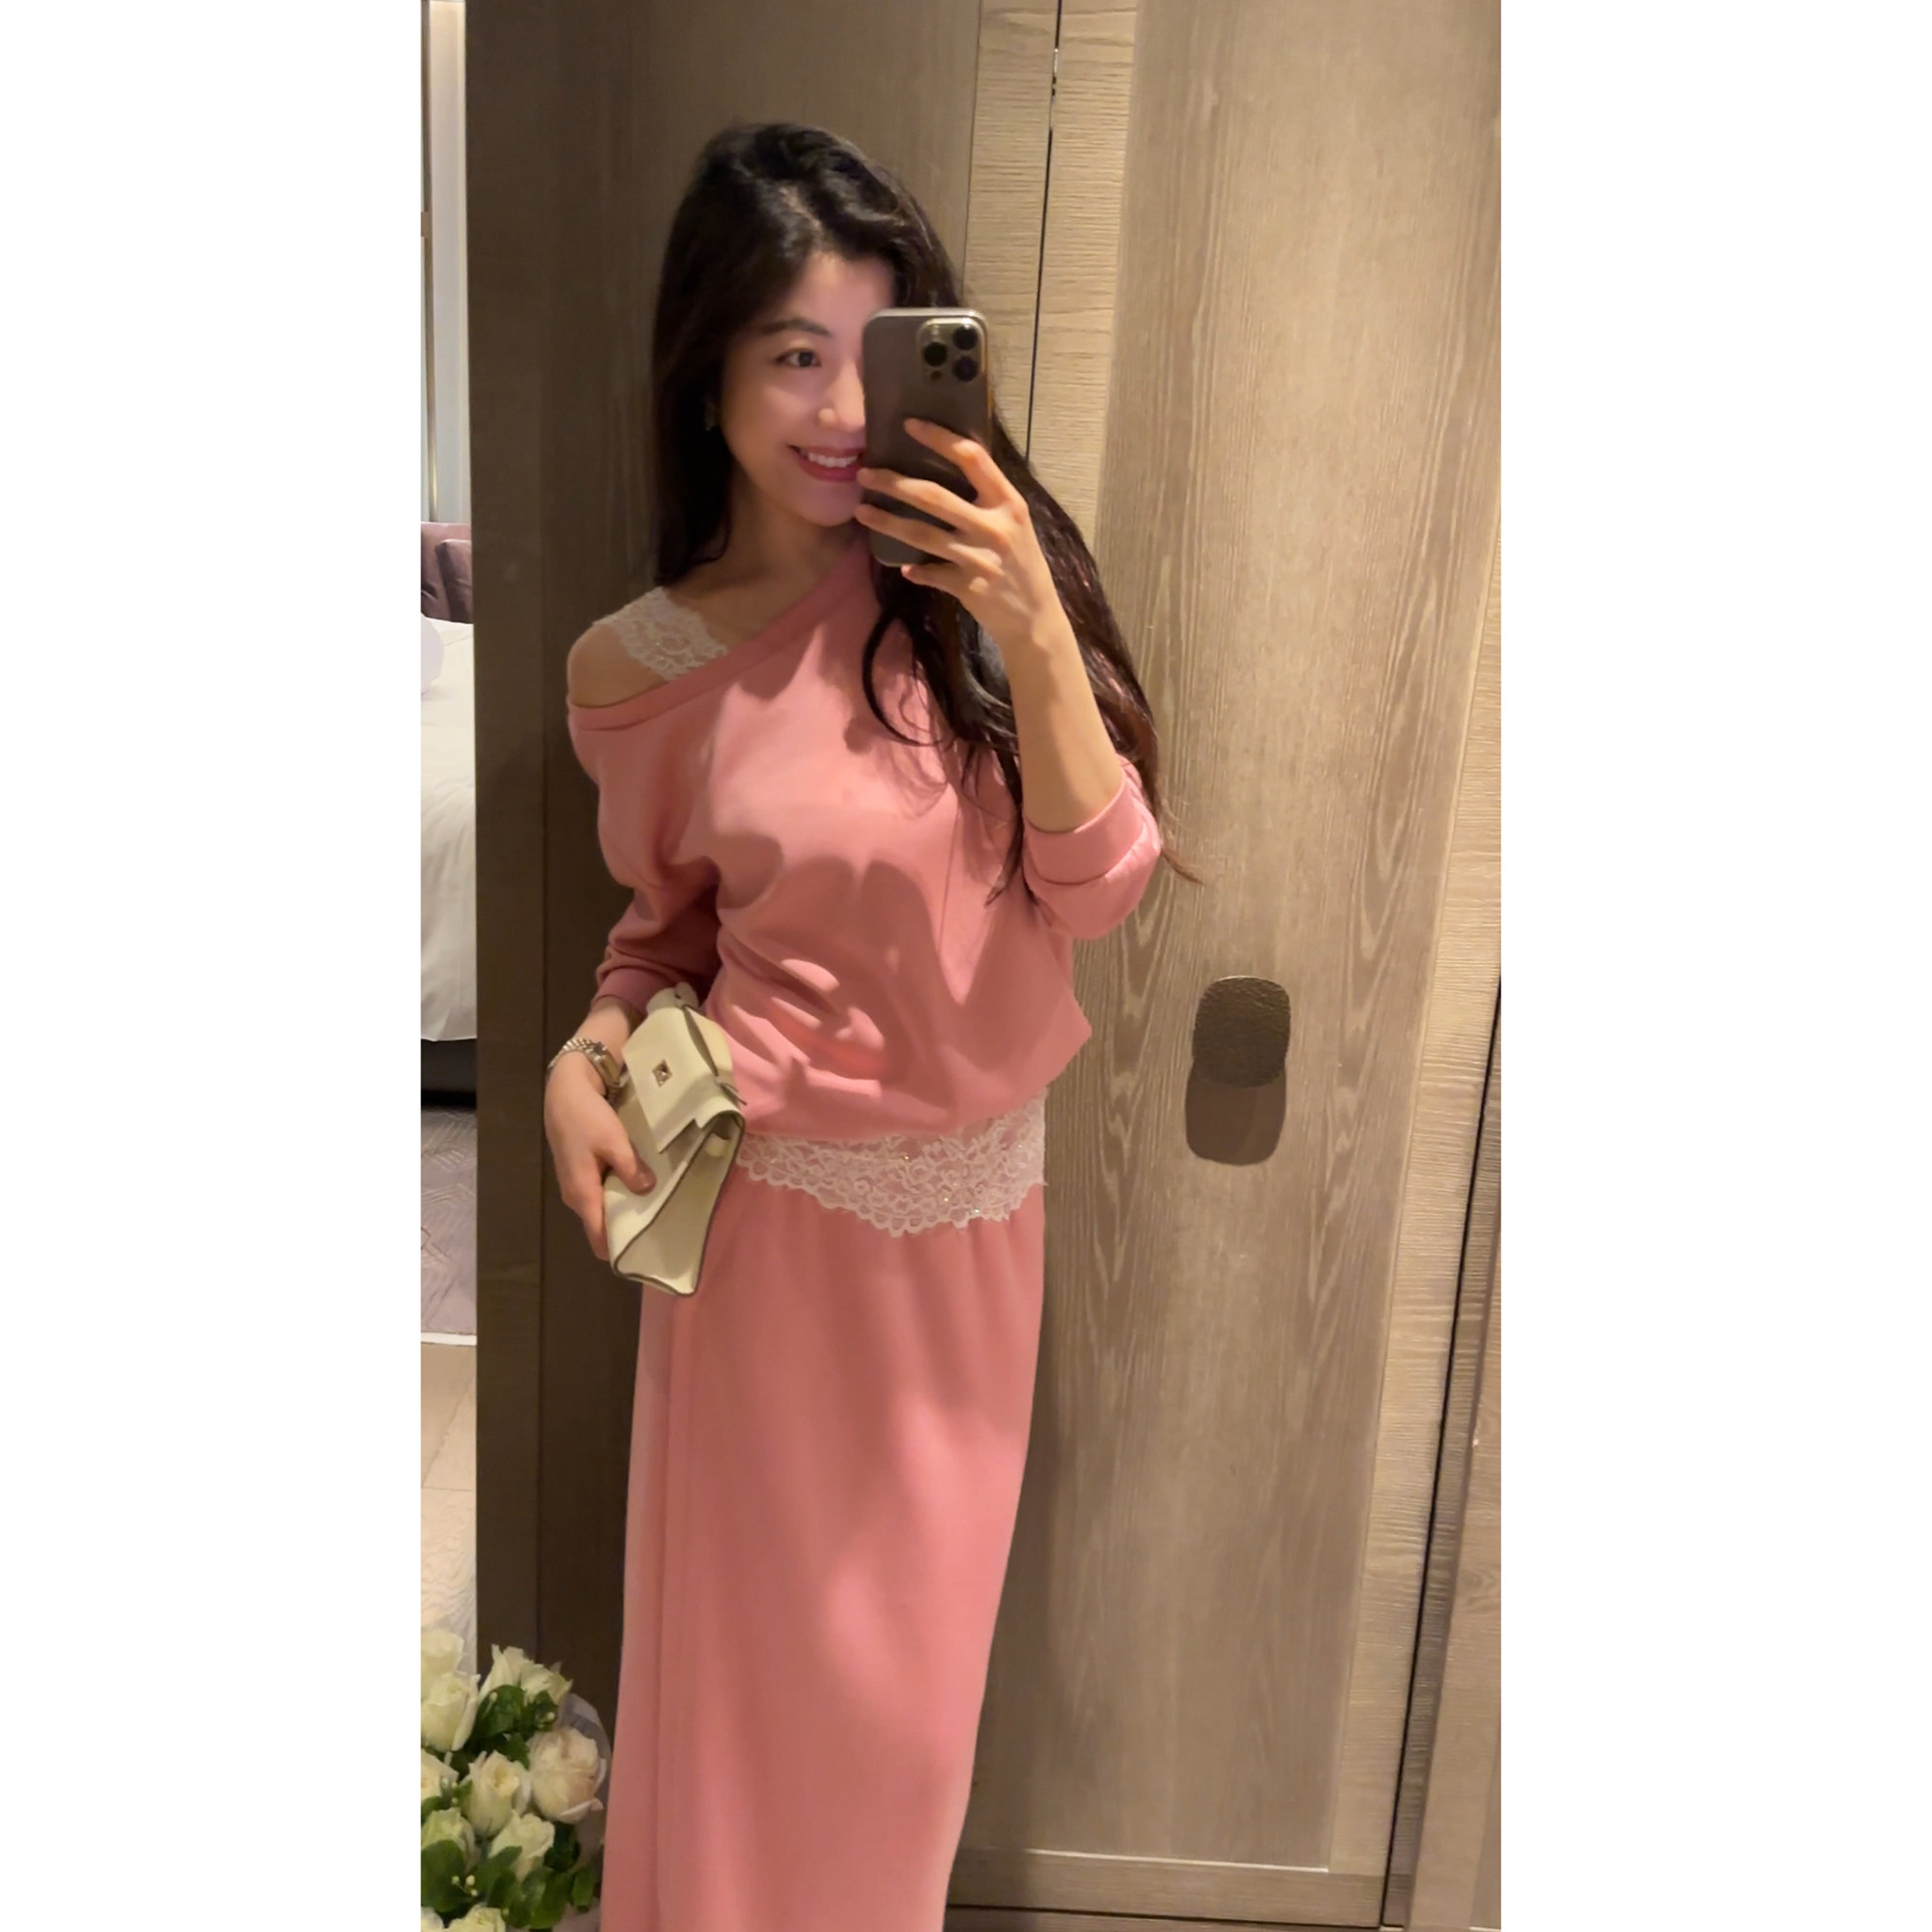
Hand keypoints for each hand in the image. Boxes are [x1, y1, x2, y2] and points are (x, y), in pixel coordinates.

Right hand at [543, 1056, 652, 1262]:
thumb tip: (647, 1190)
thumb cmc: (587, 1117)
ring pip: (600, 1208)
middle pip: (600, 1225)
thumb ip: (631, 1168)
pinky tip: (637, 1189)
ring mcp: (575, 1184)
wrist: (565, 1091)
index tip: (643, 1257)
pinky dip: (616, 1196)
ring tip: (653, 1210)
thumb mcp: (614, 1141)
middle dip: (625, 1231)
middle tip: (658, 1230)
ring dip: (622, 1211)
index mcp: (582, 1193)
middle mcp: (575, 1195)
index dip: (617, 1251)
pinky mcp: (579, 1172)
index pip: (598, 1237)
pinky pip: (599, 1194)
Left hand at [853, 421, 1069, 658]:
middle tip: (865, 473)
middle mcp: (993, 526)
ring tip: (861, 511)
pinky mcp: (967, 586)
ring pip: (922, 534)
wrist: (1035, 617)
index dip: (939, 438)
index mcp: (1008, 502)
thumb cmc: (1023, 563)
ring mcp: (979, 557)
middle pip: (934, 496)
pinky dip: (914, 570)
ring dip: (887, 522)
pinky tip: (900, 566)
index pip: (972, 457)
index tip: (909, 425)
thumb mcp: (1016, 523)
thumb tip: (945, 469)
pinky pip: (930, 573)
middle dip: (894, 483)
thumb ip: (988, 498)